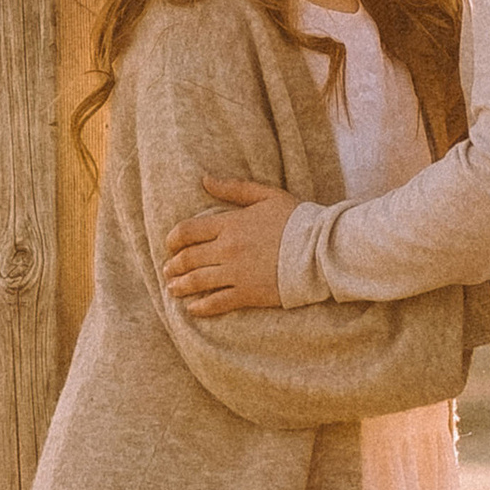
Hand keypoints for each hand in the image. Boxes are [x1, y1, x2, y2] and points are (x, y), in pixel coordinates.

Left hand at [162, 177, 299, 316]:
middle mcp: (228, 249)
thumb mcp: (266, 195)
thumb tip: (205, 179)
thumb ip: (234, 188)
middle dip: (174, 265)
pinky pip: (217, 302)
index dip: (174, 239)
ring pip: (198, 282)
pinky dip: (201, 307)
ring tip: (172, 289)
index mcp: (230, 224)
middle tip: (168, 269)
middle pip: (189, 258)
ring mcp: (237, 273)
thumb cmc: (297, 219)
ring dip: (181, 286)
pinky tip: (193, 309)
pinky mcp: (248, 293)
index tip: (170, 245)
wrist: (321, 249)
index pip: (189, 231)